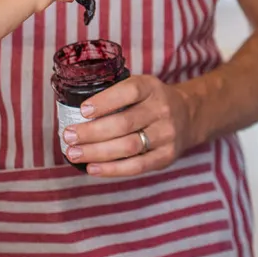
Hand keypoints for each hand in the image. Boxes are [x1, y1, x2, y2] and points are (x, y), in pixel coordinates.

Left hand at [62, 75, 192, 176]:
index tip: (82, 110)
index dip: (105, 101)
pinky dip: (112, 169)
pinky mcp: (167, 156)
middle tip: (68, 136)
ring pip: (128, 146)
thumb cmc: (152, 102)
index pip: (129, 92)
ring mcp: (166, 134)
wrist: (188, 116)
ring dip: (97, 152)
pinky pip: (137, 166)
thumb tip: (74, 112)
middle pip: (124, 123)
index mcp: (151, 88)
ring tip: (74, 153)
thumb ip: (116, 95)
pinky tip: (92, 168)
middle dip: (92, 132)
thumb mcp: (141, 87)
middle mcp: (162, 110)